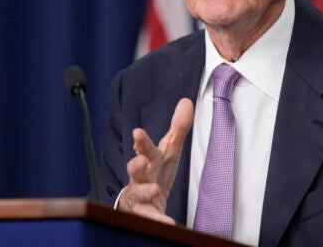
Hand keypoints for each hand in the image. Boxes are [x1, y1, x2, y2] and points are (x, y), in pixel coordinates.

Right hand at [118, 98, 193, 222]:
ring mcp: (141, 195)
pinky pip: (150, 216)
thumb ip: (178, 128)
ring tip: (155, 189)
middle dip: (136, 164)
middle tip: (140, 160)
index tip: (137, 133)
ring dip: (146, 190)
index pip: (145, 148)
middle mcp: (141, 176)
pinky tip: (168, 221)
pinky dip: (158, 219)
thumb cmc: (155, 171)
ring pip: (139, 193)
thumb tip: (186, 102)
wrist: (141, 200)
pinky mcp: (145, 212)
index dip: (141, 141)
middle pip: (136, 169)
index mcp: (150, 160)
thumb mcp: (168, 150)